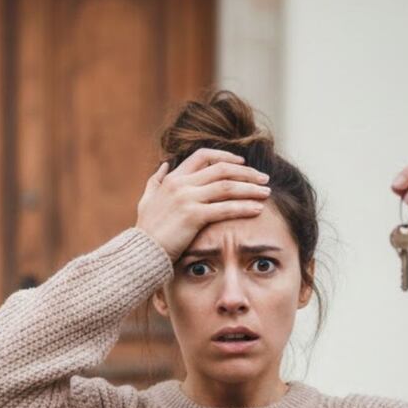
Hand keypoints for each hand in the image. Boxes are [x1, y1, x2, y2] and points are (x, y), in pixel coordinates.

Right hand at [135, 147, 271, 262]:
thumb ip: (155, 182)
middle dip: (246, 172)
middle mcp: (181, 184)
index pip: (203, 155)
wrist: (141, 252)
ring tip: (266, 193)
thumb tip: (164, 166)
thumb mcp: (146, 200)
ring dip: (251, 188)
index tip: (241, 163)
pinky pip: (226, 208)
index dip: (225, 156)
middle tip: (263, 178)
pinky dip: (244, 207)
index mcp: (173, 178)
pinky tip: (257, 209)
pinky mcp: (193, 216)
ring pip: (228, 186)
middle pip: (222, 169)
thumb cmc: (145, 231)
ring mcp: (187, 198)